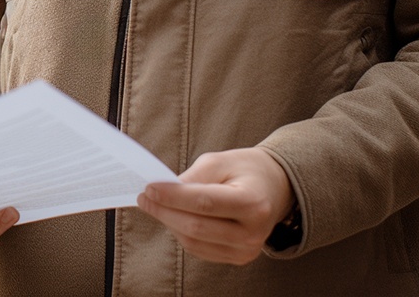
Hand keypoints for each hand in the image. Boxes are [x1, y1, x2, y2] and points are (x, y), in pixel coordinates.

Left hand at [136, 148, 294, 264]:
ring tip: (155, 205)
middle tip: (144, 197)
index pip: (204, 203)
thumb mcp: (220, 162)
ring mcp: (247, 249)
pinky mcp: (239, 257)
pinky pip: (200, 249)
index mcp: (253, 203)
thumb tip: (162, 192)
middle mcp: (253, 232)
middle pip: (196, 226)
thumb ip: (193, 177)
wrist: (274, 188)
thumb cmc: (244, 170)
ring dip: (169, 223)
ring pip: (194, 241)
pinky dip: (181, 233)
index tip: (149, 188)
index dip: (172, 196)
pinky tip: (172, 218)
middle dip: (164, 211)